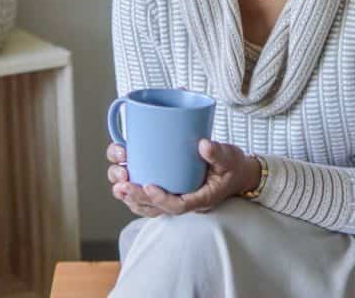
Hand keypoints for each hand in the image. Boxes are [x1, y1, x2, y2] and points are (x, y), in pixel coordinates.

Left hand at [109, 139, 261, 216]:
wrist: (236, 173)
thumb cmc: (232, 166)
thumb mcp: (230, 157)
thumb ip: (217, 152)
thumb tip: (203, 144)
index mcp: (202, 198)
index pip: (180, 205)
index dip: (162, 198)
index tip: (148, 185)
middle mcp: (187, 202)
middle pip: (158, 209)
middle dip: (138, 197)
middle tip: (123, 183)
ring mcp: (177, 199)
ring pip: (150, 208)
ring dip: (131, 198)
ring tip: (118, 185)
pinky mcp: (171, 192)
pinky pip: (149, 202)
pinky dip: (134, 196)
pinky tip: (121, 185)